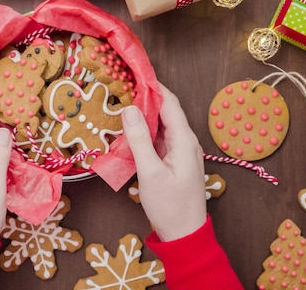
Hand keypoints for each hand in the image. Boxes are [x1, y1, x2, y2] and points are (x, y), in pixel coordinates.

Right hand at [121, 84, 206, 241]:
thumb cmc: (169, 205)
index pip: (169, 103)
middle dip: (144, 98)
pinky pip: (158, 139)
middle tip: (121, 87)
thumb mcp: (150, 172)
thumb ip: (139, 139)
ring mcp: (180, 151)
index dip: (153, 86)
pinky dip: (144, 133)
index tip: (133, 73)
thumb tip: (129, 109)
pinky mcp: (173, 161)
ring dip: (143, 116)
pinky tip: (128, 133)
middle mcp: (185, 141)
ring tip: (120, 104)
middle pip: (165, 112)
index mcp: (184, 140)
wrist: (184, 234)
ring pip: (160, 126)